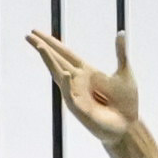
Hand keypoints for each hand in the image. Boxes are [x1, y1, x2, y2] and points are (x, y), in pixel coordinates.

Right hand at [26, 28, 143, 150]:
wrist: (128, 126)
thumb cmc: (126, 103)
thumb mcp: (124, 73)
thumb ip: (120, 53)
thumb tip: (121, 32)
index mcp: (86, 72)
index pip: (65, 53)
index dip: (52, 43)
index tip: (36, 31)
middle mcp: (77, 81)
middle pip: (57, 61)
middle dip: (43, 48)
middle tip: (29, 35)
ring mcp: (76, 94)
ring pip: (59, 74)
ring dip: (50, 61)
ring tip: (40, 47)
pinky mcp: (80, 109)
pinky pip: (71, 95)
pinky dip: (68, 85)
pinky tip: (66, 74)